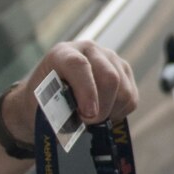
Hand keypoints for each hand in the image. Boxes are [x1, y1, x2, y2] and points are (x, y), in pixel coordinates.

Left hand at [2, 41, 138, 142]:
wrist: (49, 98)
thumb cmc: (43, 102)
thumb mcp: (42, 105)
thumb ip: (58, 111)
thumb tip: (80, 123)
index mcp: (62, 53)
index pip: (79, 65)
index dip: (86, 91)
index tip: (87, 115)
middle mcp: (89, 50)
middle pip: (109, 78)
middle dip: (102, 108)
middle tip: (88, 123)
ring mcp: (110, 58)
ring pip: (124, 91)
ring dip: (110, 112)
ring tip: (93, 118)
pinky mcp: (124, 71)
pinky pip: (131, 98)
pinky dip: (119, 112)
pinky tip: (103, 112)